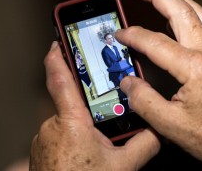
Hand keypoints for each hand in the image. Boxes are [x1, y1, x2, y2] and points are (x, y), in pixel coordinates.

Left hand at [29, 42, 159, 170]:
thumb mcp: (123, 166)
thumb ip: (144, 145)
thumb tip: (159, 132)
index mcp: (71, 122)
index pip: (59, 79)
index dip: (57, 57)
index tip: (57, 43)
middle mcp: (53, 126)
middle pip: (72, 105)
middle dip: (87, 109)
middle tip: (100, 123)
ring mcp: (44, 139)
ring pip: (67, 123)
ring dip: (81, 128)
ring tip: (94, 148)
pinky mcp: (43, 150)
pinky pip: (59, 135)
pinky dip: (73, 138)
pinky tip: (84, 155)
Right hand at [117, 0, 201, 170]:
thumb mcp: (170, 126)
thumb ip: (143, 101)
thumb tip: (128, 83)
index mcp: (195, 68)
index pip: (154, 43)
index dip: (133, 36)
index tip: (120, 34)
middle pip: (181, 12)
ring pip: (200, 14)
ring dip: (179, 0)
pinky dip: (194, 16)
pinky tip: (185, 21)